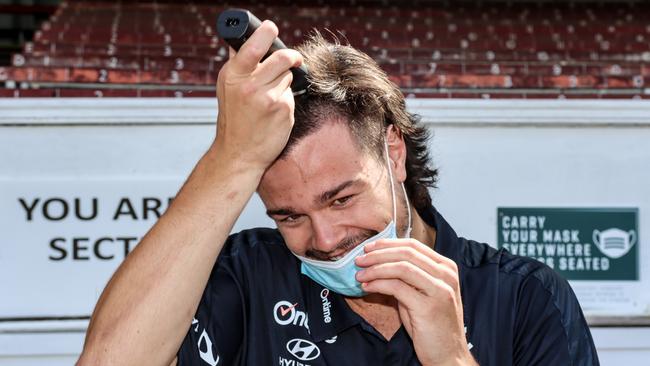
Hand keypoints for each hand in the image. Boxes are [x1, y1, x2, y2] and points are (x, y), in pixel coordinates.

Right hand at [212, 20, 302, 170]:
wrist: (239, 153)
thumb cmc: (234, 120)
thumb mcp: (227, 88)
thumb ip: (237, 64)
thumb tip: (242, 41)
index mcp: (234, 75)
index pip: (255, 45)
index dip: (267, 32)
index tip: (272, 28)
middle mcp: (250, 85)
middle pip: (282, 57)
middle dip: (291, 57)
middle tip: (293, 59)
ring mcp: (268, 98)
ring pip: (289, 76)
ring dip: (285, 82)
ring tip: (270, 97)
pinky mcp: (283, 110)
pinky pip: (292, 95)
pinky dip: (286, 100)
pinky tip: (274, 112)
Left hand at [355, 239, 476, 365]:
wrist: (448, 354)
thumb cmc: (432, 324)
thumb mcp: (422, 293)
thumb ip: (409, 276)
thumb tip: (380, 260)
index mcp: (446, 267)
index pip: (413, 245)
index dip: (387, 244)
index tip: (368, 248)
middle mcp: (446, 275)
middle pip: (406, 253)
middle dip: (378, 254)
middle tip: (359, 260)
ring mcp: (440, 290)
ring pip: (401, 267)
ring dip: (375, 269)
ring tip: (360, 275)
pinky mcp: (428, 306)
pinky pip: (397, 287)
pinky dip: (378, 284)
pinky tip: (367, 287)